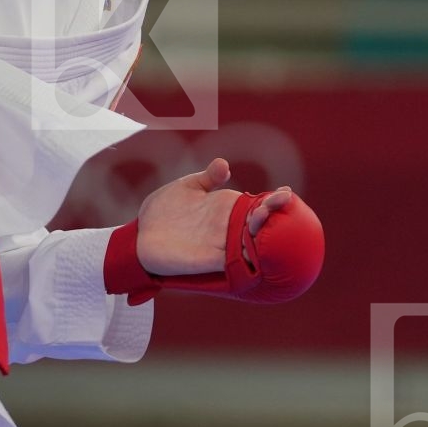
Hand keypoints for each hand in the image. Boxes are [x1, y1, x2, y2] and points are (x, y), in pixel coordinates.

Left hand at [134, 158, 292, 276]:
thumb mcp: (187, 186)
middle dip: (272, 214)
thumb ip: (207, 177)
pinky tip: (256, 249)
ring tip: (266, 217)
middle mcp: (228, 227)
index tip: (287, 193)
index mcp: (226, 207)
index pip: (257, 204)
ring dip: (262, 234)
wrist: (140, 234)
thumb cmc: (165, 209)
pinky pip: (235, 262)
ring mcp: (221, 245)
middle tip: (276, 202)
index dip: (273, 200)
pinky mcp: (210, 261)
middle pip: (259, 224)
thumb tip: (223, 164)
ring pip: (252, 243)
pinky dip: (248, 257)